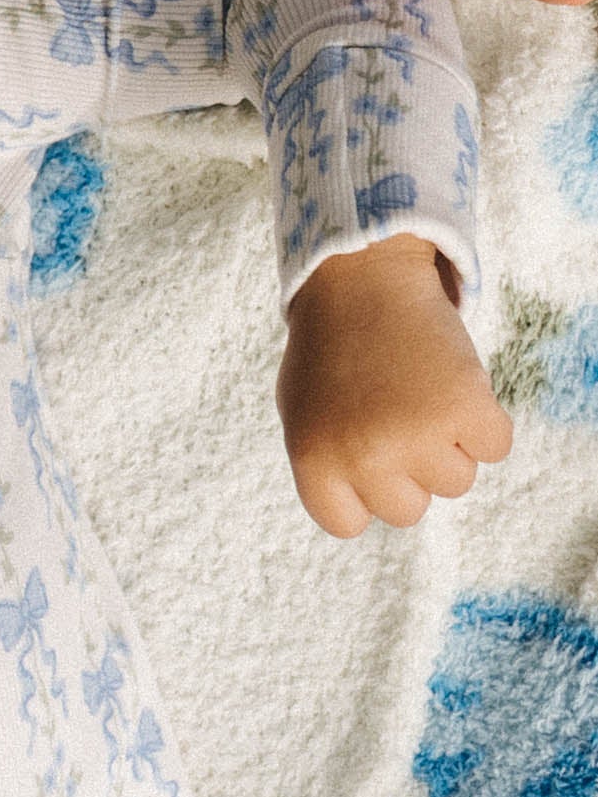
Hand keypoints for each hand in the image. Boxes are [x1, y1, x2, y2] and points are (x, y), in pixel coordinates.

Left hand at [279, 234, 511, 536]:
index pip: (348, 522)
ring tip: (418, 387)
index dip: (362, 487)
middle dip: (407, 465)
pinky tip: (452, 380)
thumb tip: (362, 510)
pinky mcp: (466, 409)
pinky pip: (494, 447)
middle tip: (392, 408)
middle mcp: (363, 457)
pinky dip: (484, 419)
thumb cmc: (332, 344)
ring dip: (448, 440)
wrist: (363, 274)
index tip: (361, 447)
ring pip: (456, 481)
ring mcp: (416, 436)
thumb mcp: (302, 409)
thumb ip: (327, 465)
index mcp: (314, 460)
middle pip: (408, 509)